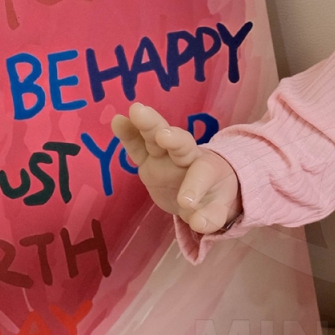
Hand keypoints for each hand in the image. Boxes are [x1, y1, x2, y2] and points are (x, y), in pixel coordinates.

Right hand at [111, 102, 242, 233]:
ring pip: (156, 138)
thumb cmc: (213, 198)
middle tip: (163, 135)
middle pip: (182, 144)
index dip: (195, 187)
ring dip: (148, 125)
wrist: (203, 190)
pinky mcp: (147, 160)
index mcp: (208, 170)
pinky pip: (137, 146)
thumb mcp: (216, 211)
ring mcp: (165, 156)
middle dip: (172, 139)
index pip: (202, 175)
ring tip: (136, 111)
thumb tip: (199, 224)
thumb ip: (210, 217)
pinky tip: (118, 121)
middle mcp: (186, 157)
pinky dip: (129, 133)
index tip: (186, 202)